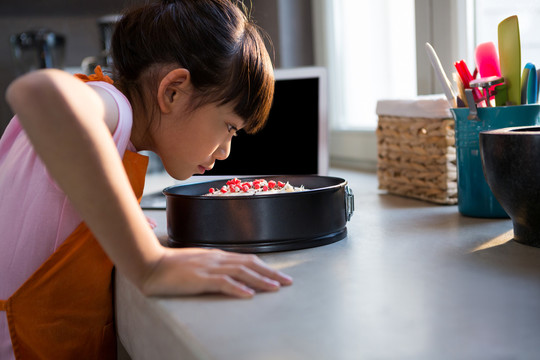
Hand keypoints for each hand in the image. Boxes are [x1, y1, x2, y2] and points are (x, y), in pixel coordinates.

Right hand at [139, 248, 292, 297]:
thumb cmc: (172, 266)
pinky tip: (248, 294)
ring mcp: (208, 267)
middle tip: (287, 282)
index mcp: (216, 255)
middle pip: (249, 263)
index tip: (279, 276)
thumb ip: (214, 267)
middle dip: (270, 273)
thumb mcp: (197, 264)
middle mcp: (216, 258)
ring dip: (260, 280)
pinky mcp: (199, 278)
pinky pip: (222, 282)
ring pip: (241, 272)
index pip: (247, 259)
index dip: (265, 267)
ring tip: (275, 288)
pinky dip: (237, 288)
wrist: (151, 264)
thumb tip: (230, 275)